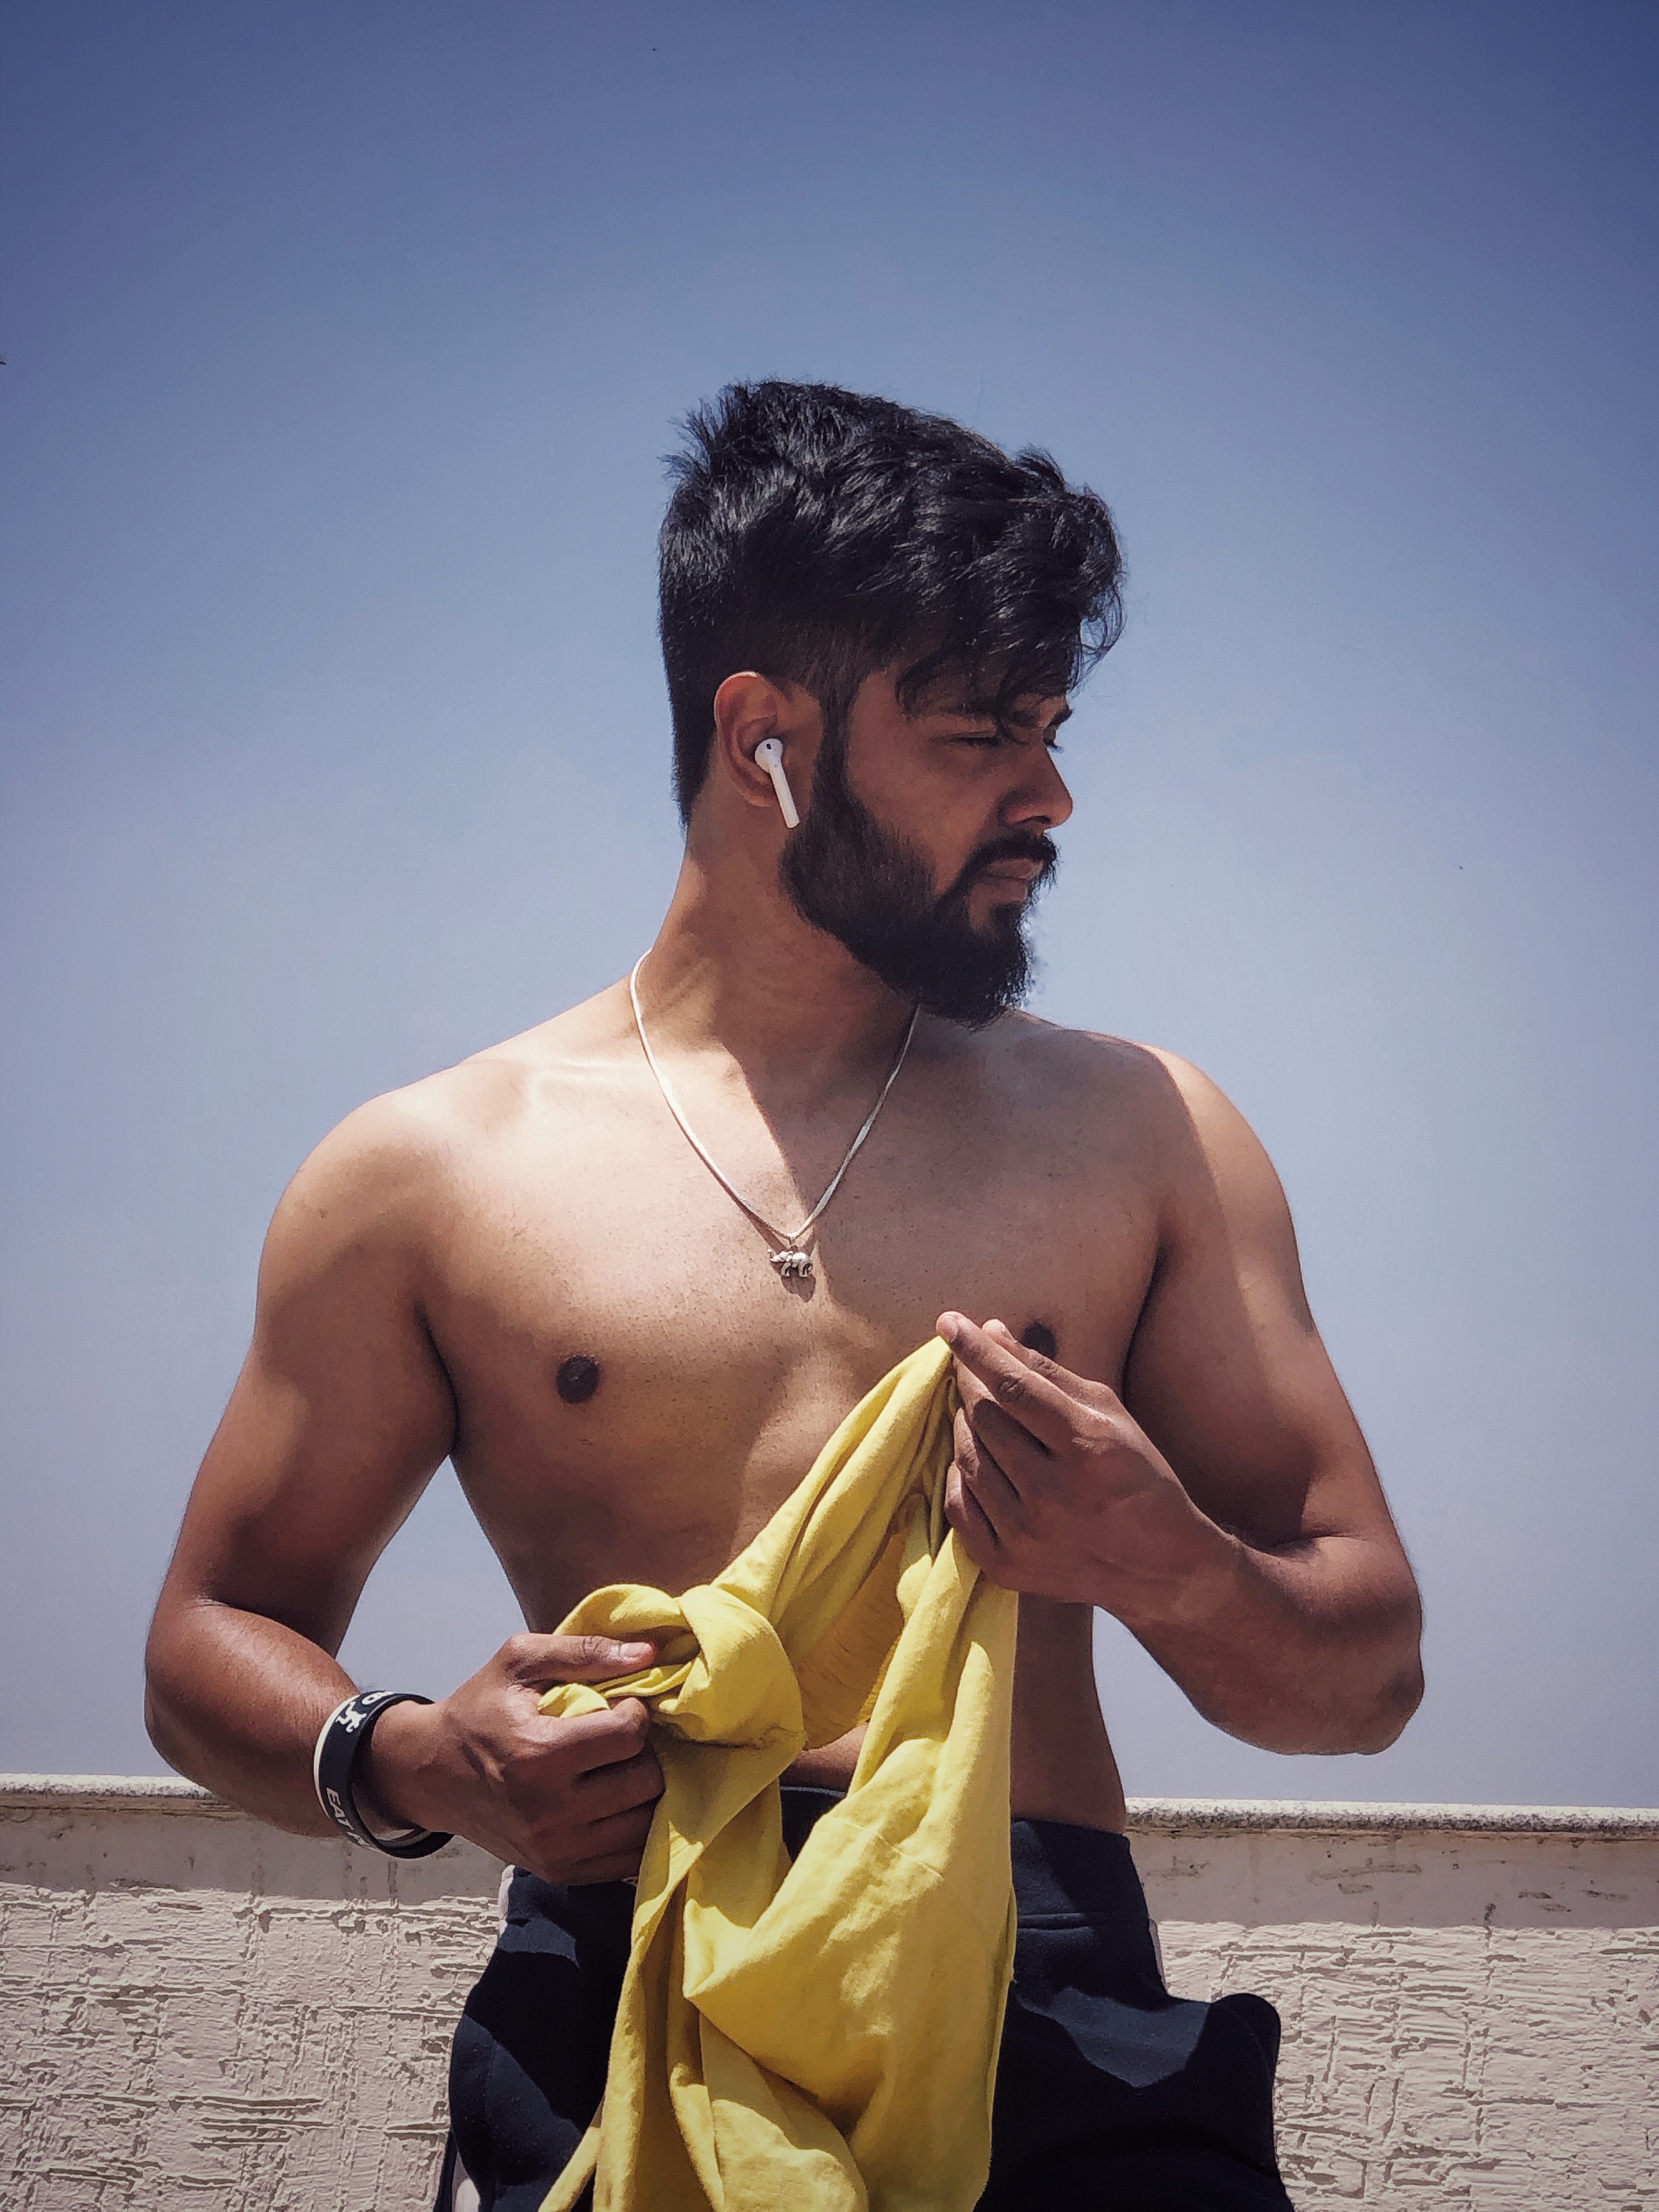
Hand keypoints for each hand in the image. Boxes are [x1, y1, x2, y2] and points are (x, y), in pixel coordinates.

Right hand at [361, 1633, 665, 1883]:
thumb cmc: (480, 1709)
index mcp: (538, 1754)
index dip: (635, 1711)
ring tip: (623, 1767)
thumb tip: (648, 1654)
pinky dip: (634, 1827)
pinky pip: (628, 1857)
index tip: (620, 1705)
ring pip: (645, 1823)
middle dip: (646, 1752)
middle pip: (645, 1781)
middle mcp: (548, 1811)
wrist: (433, 1774)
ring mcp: (555, 1849)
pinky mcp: (559, 1872)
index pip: (628, 1735)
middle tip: (624, 1739)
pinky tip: (618, 1799)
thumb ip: (584, 1651)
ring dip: (646, 1791)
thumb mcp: (519, 1661)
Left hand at [937, 1313, 1236, 1620]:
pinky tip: (975, 1456)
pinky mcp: (1007, 1566)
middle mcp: (1052, 1496)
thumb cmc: (1137, 1476)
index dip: (976, 1350)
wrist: (1159, 1569)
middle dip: (970, 1383)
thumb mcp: (1109, 1414)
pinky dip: (960, 1472)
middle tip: (968, 1368)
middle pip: (985, 1420)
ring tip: (978, 1412)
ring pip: (968, 1457)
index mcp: (1086, 1449)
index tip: (949, 1322)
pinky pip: (959, 1504)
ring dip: (964, 1424)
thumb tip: (992, 1330)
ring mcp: (1026, 1536)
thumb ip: (1048, 1372)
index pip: (1014, 1387)